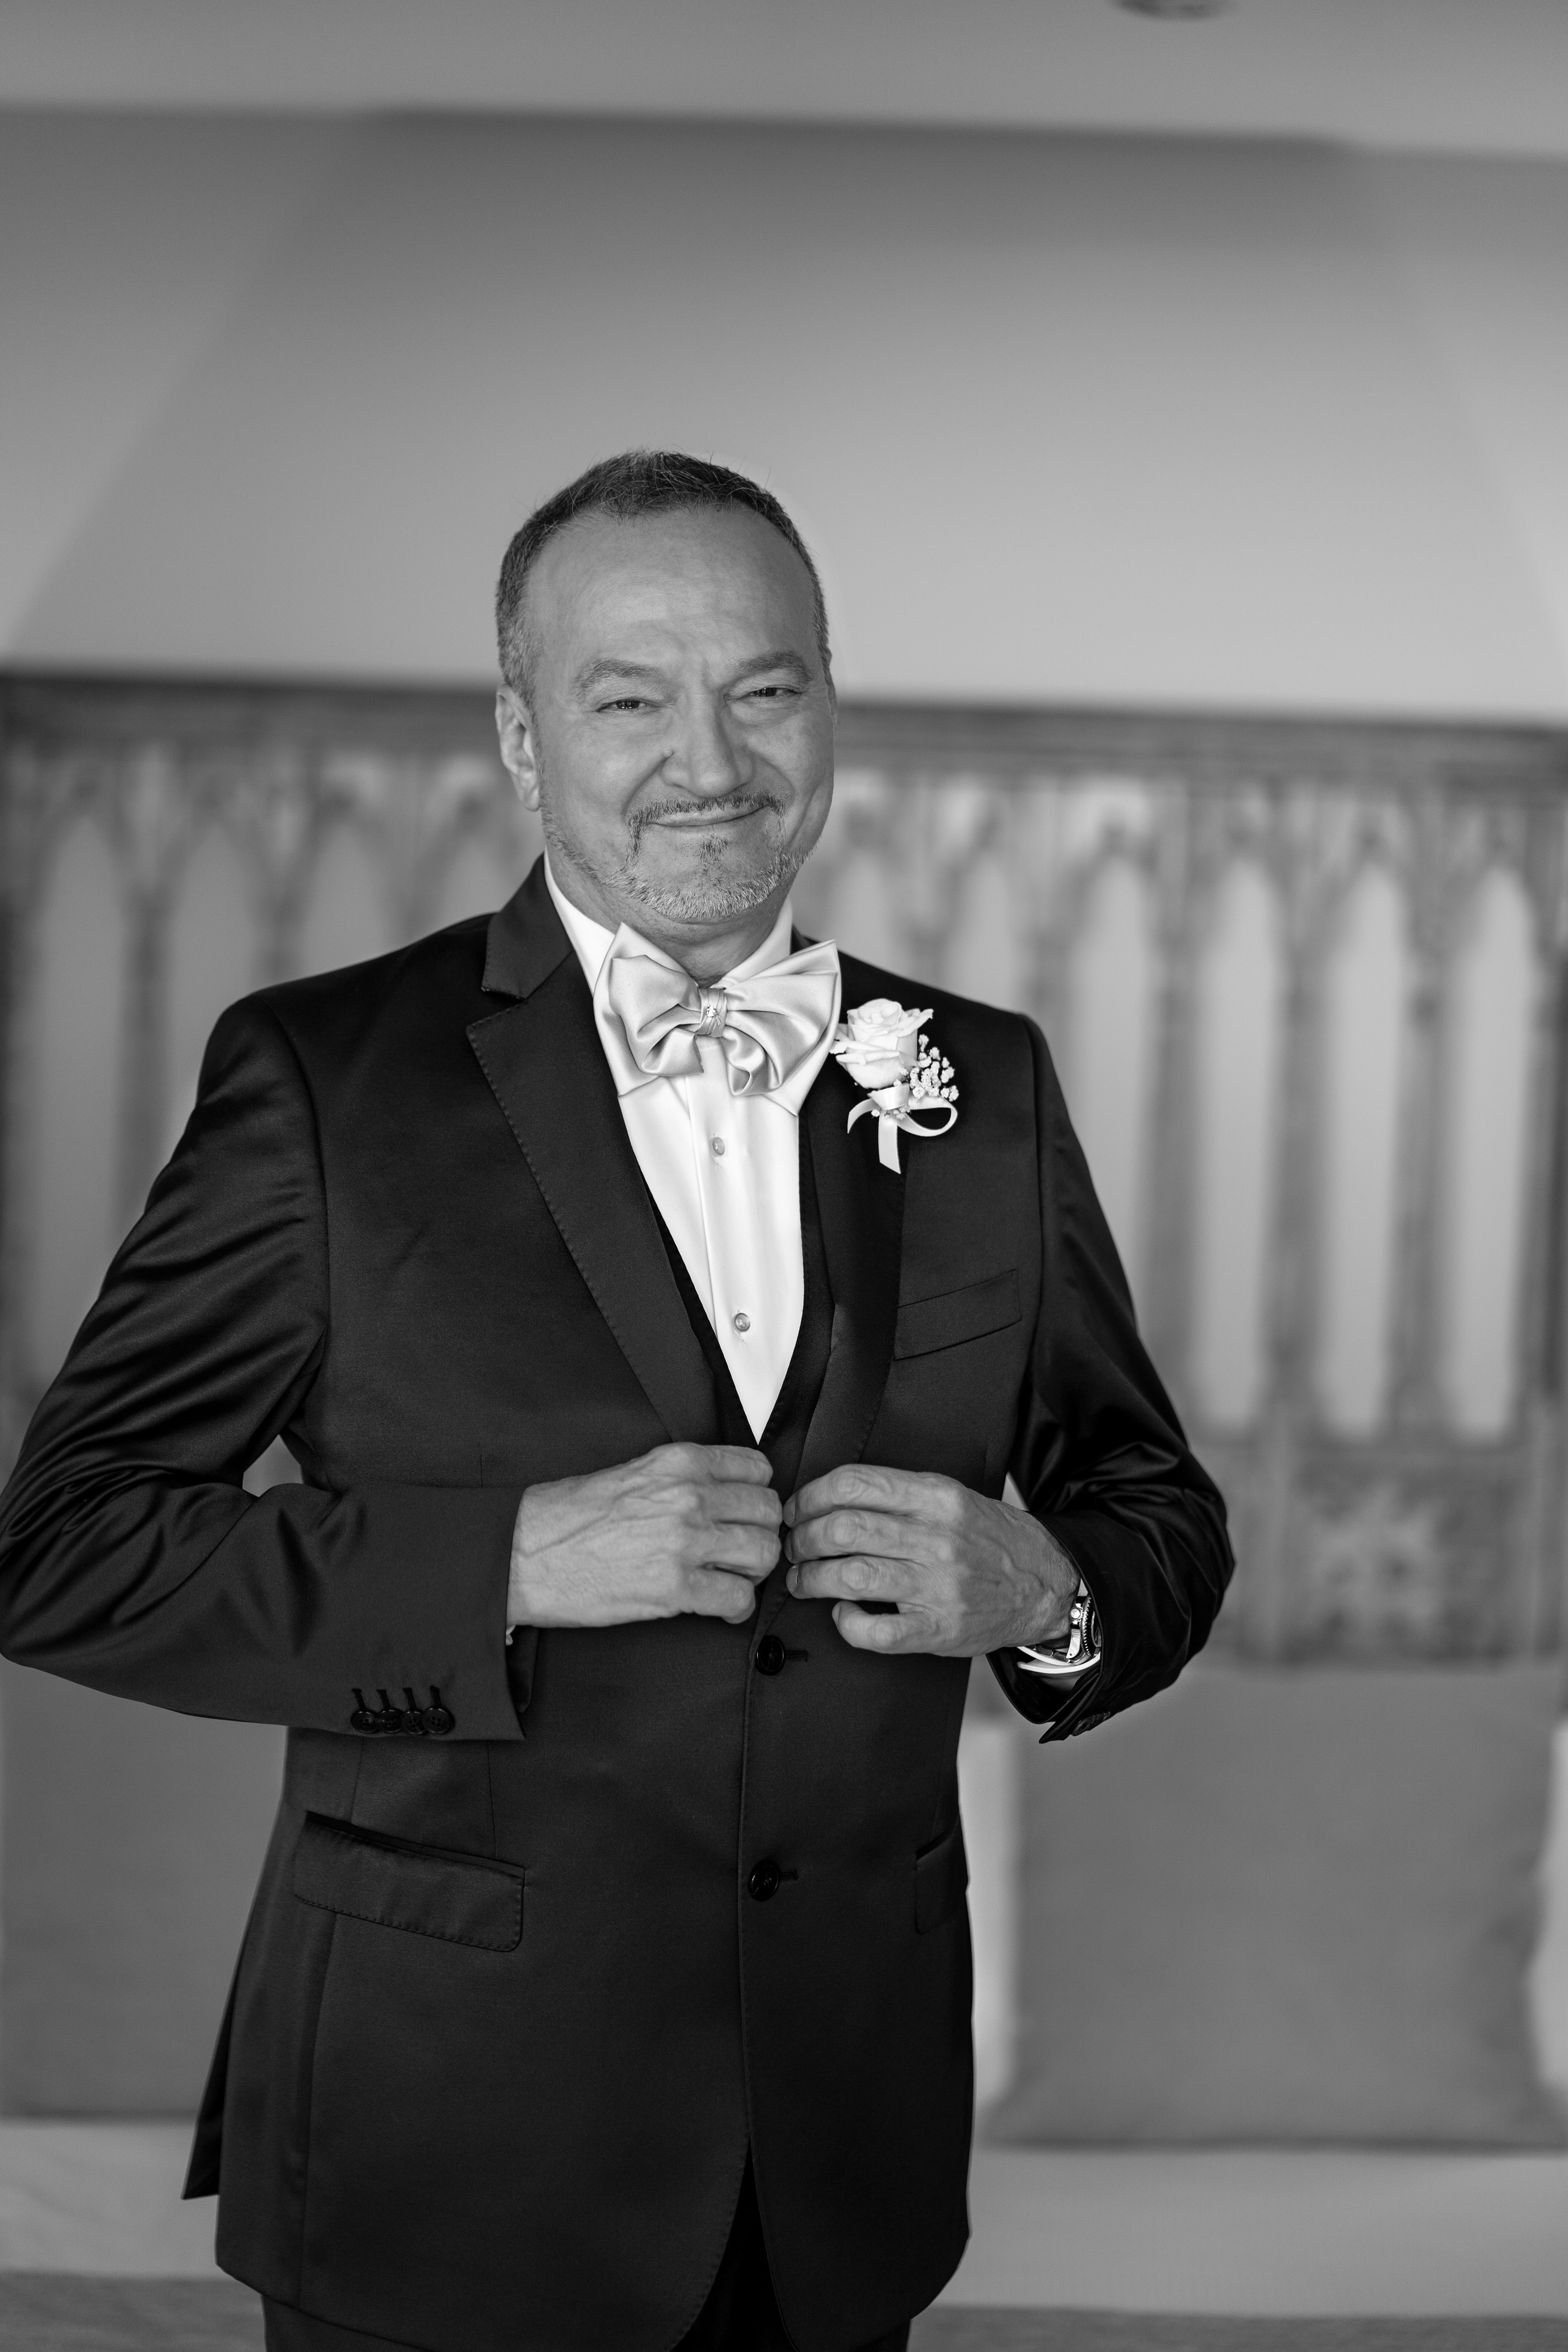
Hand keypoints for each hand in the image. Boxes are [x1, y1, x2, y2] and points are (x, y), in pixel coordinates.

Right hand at [509, 1443, 781, 1628]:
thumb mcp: (634, 1472)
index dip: (757, 1495)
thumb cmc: (570, 1516)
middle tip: (742, 1552)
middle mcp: (689, 1496)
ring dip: (753, 1572)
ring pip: (762, 1554)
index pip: (758, 1469)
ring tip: (732, 1579)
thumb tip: (722, 1495)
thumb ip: (683, 1478)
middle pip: (767, 1513)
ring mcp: (684, 1542)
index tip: (746, 1513)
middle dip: (761, 1535)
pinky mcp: (674, 1588)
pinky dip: (736, 1607)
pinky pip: (737, 1598)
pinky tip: (720, 1606)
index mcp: (680, 1462)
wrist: (526, 1553)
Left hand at [782, 1465, 1078, 1656]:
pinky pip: (875, 1631)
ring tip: (803, 1579)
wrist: (1045, 1583)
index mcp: (936, 1497)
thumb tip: (827, 1499)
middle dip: (802, 1539)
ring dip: (811, 1578)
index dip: (810, 1496)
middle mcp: (936, 1538)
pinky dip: (846, 1623)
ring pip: (850, 1576)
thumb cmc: (988, 1539)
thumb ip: (897, 1495)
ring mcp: (937, 1586)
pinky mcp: (938, 1629)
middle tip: (793, 1547)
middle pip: (843, 1529)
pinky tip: (842, 1613)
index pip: (854, 1484)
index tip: (796, 1510)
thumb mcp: (951, 1497)